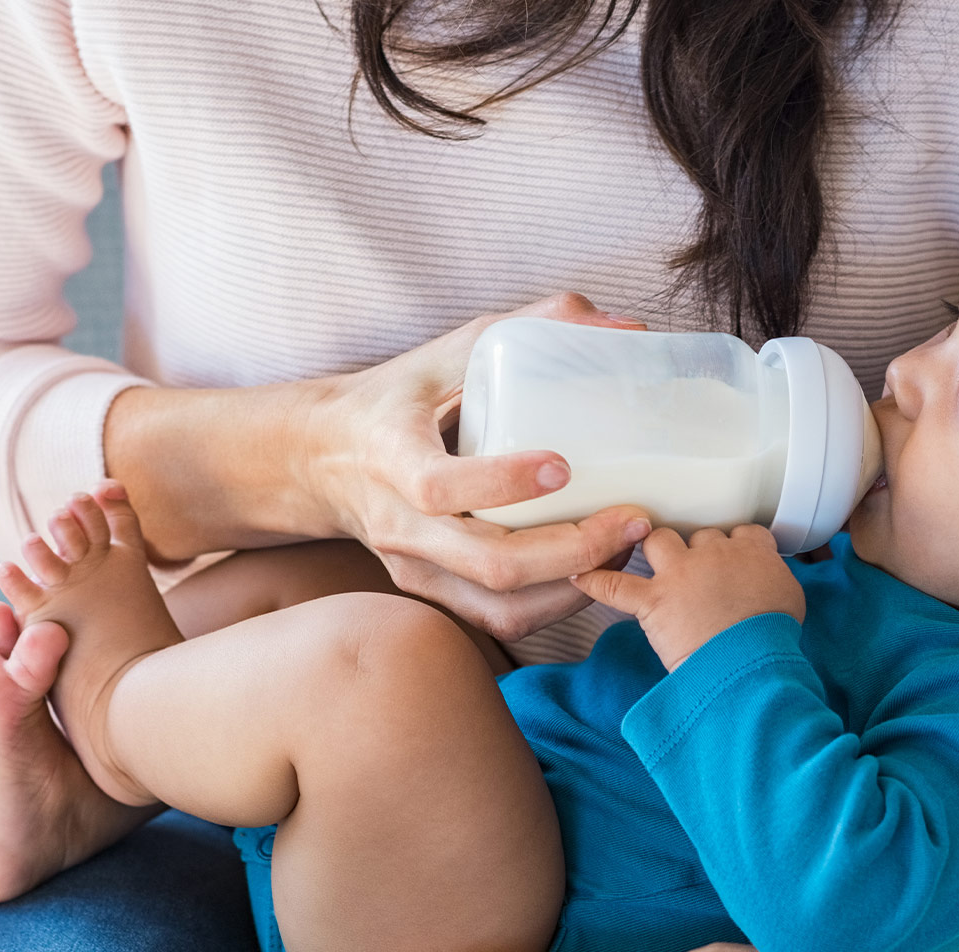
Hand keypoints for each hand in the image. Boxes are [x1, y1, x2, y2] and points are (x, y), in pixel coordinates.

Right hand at [305, 292, 655, 639]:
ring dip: (576, 586)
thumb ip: (532, 325)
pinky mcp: (433, 592)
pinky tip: (595, 570)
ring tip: (625, 548)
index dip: (503, 483)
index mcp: (391, 456)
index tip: (564, 467)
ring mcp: (415, 568)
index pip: (439, 487)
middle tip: (634, 520)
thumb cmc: (399, 398)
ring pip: (503, 605)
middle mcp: (399, 524)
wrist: (324, 457)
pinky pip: (501, 619)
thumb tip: (627, 326)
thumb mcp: (450, 349)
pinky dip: (557, 604)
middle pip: (491, 564)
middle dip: (575, 550)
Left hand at [572, 525, 805, 668]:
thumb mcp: (791, 599)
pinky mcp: (653, 601)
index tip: (732, 557)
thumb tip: (767, 586)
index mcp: (751, 551)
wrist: (750, 660)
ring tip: (652, 560)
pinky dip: (595, 581)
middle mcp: (713, 553)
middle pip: (699, 535)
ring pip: (658, 540)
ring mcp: (680, 574)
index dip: (734, 544)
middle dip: (696, 551)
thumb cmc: (774, 637)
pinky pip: (614, 585)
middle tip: (697, 573)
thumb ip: (775, 581)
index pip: (741, 532)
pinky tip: (581, 577)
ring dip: (654, 548)